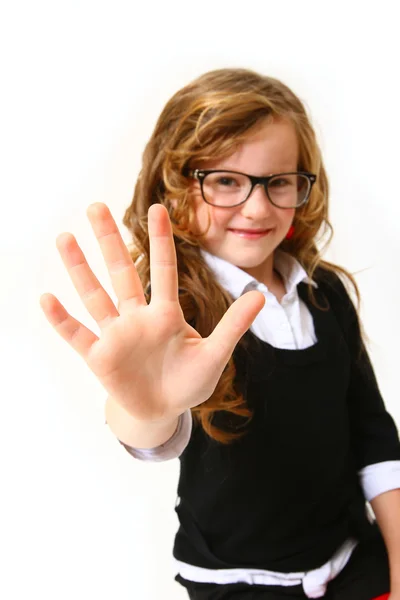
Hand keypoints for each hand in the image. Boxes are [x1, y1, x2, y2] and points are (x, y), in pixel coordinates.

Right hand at [39, 202, 264, 421]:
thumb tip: (261, 294)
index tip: (158, 207)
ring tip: (65, 238)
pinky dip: (62, 319)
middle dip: (109, 241)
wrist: (164, 410)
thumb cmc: (190, 381)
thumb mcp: (215, 354)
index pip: (163, 269)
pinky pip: (77, 334)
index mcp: (166, 314)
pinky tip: (47, 299)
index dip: (161, 240)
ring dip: (79, 270)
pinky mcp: (100, 357)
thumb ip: (233, 325)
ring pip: (95, 296)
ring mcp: (116, 335)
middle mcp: (137, 317)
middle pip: (121, 272)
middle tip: (95, 206)